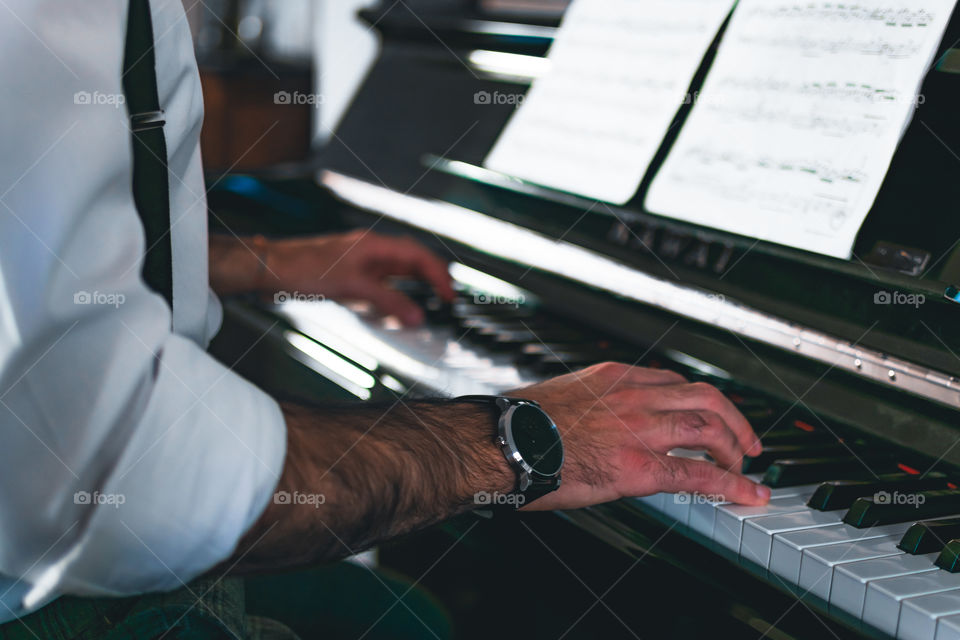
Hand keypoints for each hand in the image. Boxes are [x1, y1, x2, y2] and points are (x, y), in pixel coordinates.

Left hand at [263, 230, 455, 325]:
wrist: (270, 269)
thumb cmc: (305, 270)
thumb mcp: (353, 288)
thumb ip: (388, 302)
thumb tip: (417, 316)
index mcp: (375, 245)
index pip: (418, 256)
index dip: (438, 274)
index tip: (450, 295)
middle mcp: (370, 250)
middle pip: (411, 261)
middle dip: (432, 278)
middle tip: (446, 299)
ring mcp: (360, 261)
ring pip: (396, 272)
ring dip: (414, 286)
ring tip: (429, 302)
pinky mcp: (349, 274)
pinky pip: (381, 282)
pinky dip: (394, 294)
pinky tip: (396, 306)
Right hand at [512, 362, 769, 510]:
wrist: (500, 443)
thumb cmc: (519, 425)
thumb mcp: (562, 397)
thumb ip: (591, 403)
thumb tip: (597, 420)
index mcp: (613, 377)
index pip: (673, 382)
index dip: (700, 402)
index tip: (710, 415)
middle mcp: (633, 396)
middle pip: (705, 397)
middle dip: (734, 420)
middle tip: (746, 442)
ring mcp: (639, 429)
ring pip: (709, 428)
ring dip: (736, 449)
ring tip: (745, 468)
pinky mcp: (638, 466)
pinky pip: (697, 473)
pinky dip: (732, 484)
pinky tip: (748, 494)